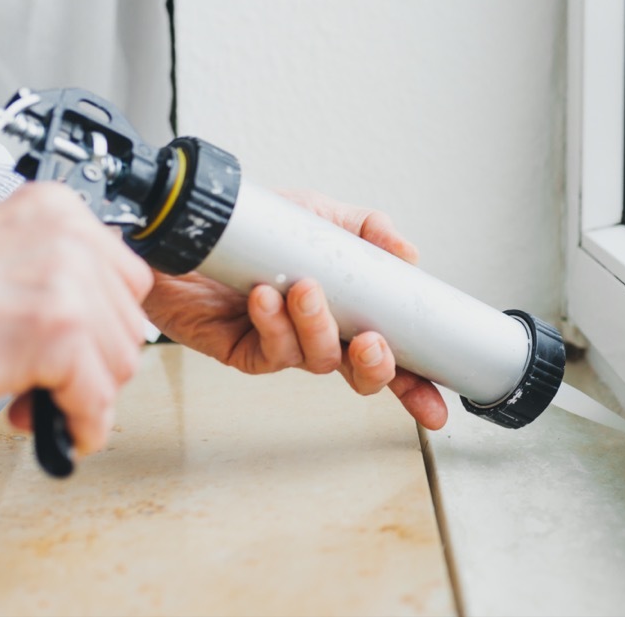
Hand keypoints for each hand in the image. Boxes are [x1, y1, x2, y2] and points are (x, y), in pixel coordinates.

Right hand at [0, 183, 153, 454]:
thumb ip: (48, 269)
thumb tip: (100, 310)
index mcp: (53, 210)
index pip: (126, 279)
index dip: (101, 324)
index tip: (78, 346)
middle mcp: (67, 237)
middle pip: (127, 323)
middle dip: (92, 363)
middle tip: (47, 381)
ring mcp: (66, 282)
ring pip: (119, 362)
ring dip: (80, 394)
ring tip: (33, 397)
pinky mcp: (56, 333)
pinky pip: (96, 396)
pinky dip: (82, 423)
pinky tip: (54, 426)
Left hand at [143, 190, 447, 429]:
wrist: (187, 225)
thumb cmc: (254, 226)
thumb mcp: (321, 216)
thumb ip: (369, 230)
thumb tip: (410, 255)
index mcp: (348, 311)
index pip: (392, 354)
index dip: (416, 385)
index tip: (438, 409)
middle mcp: (319, 334)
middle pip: (361, 374)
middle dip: (375, 367)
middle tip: (372, 342)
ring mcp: (282, 345)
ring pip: (316, 360)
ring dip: (317, 327)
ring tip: (305, 290)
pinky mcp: (242, 349)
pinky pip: (269, 352)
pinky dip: (273, 324)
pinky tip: (265, 297)